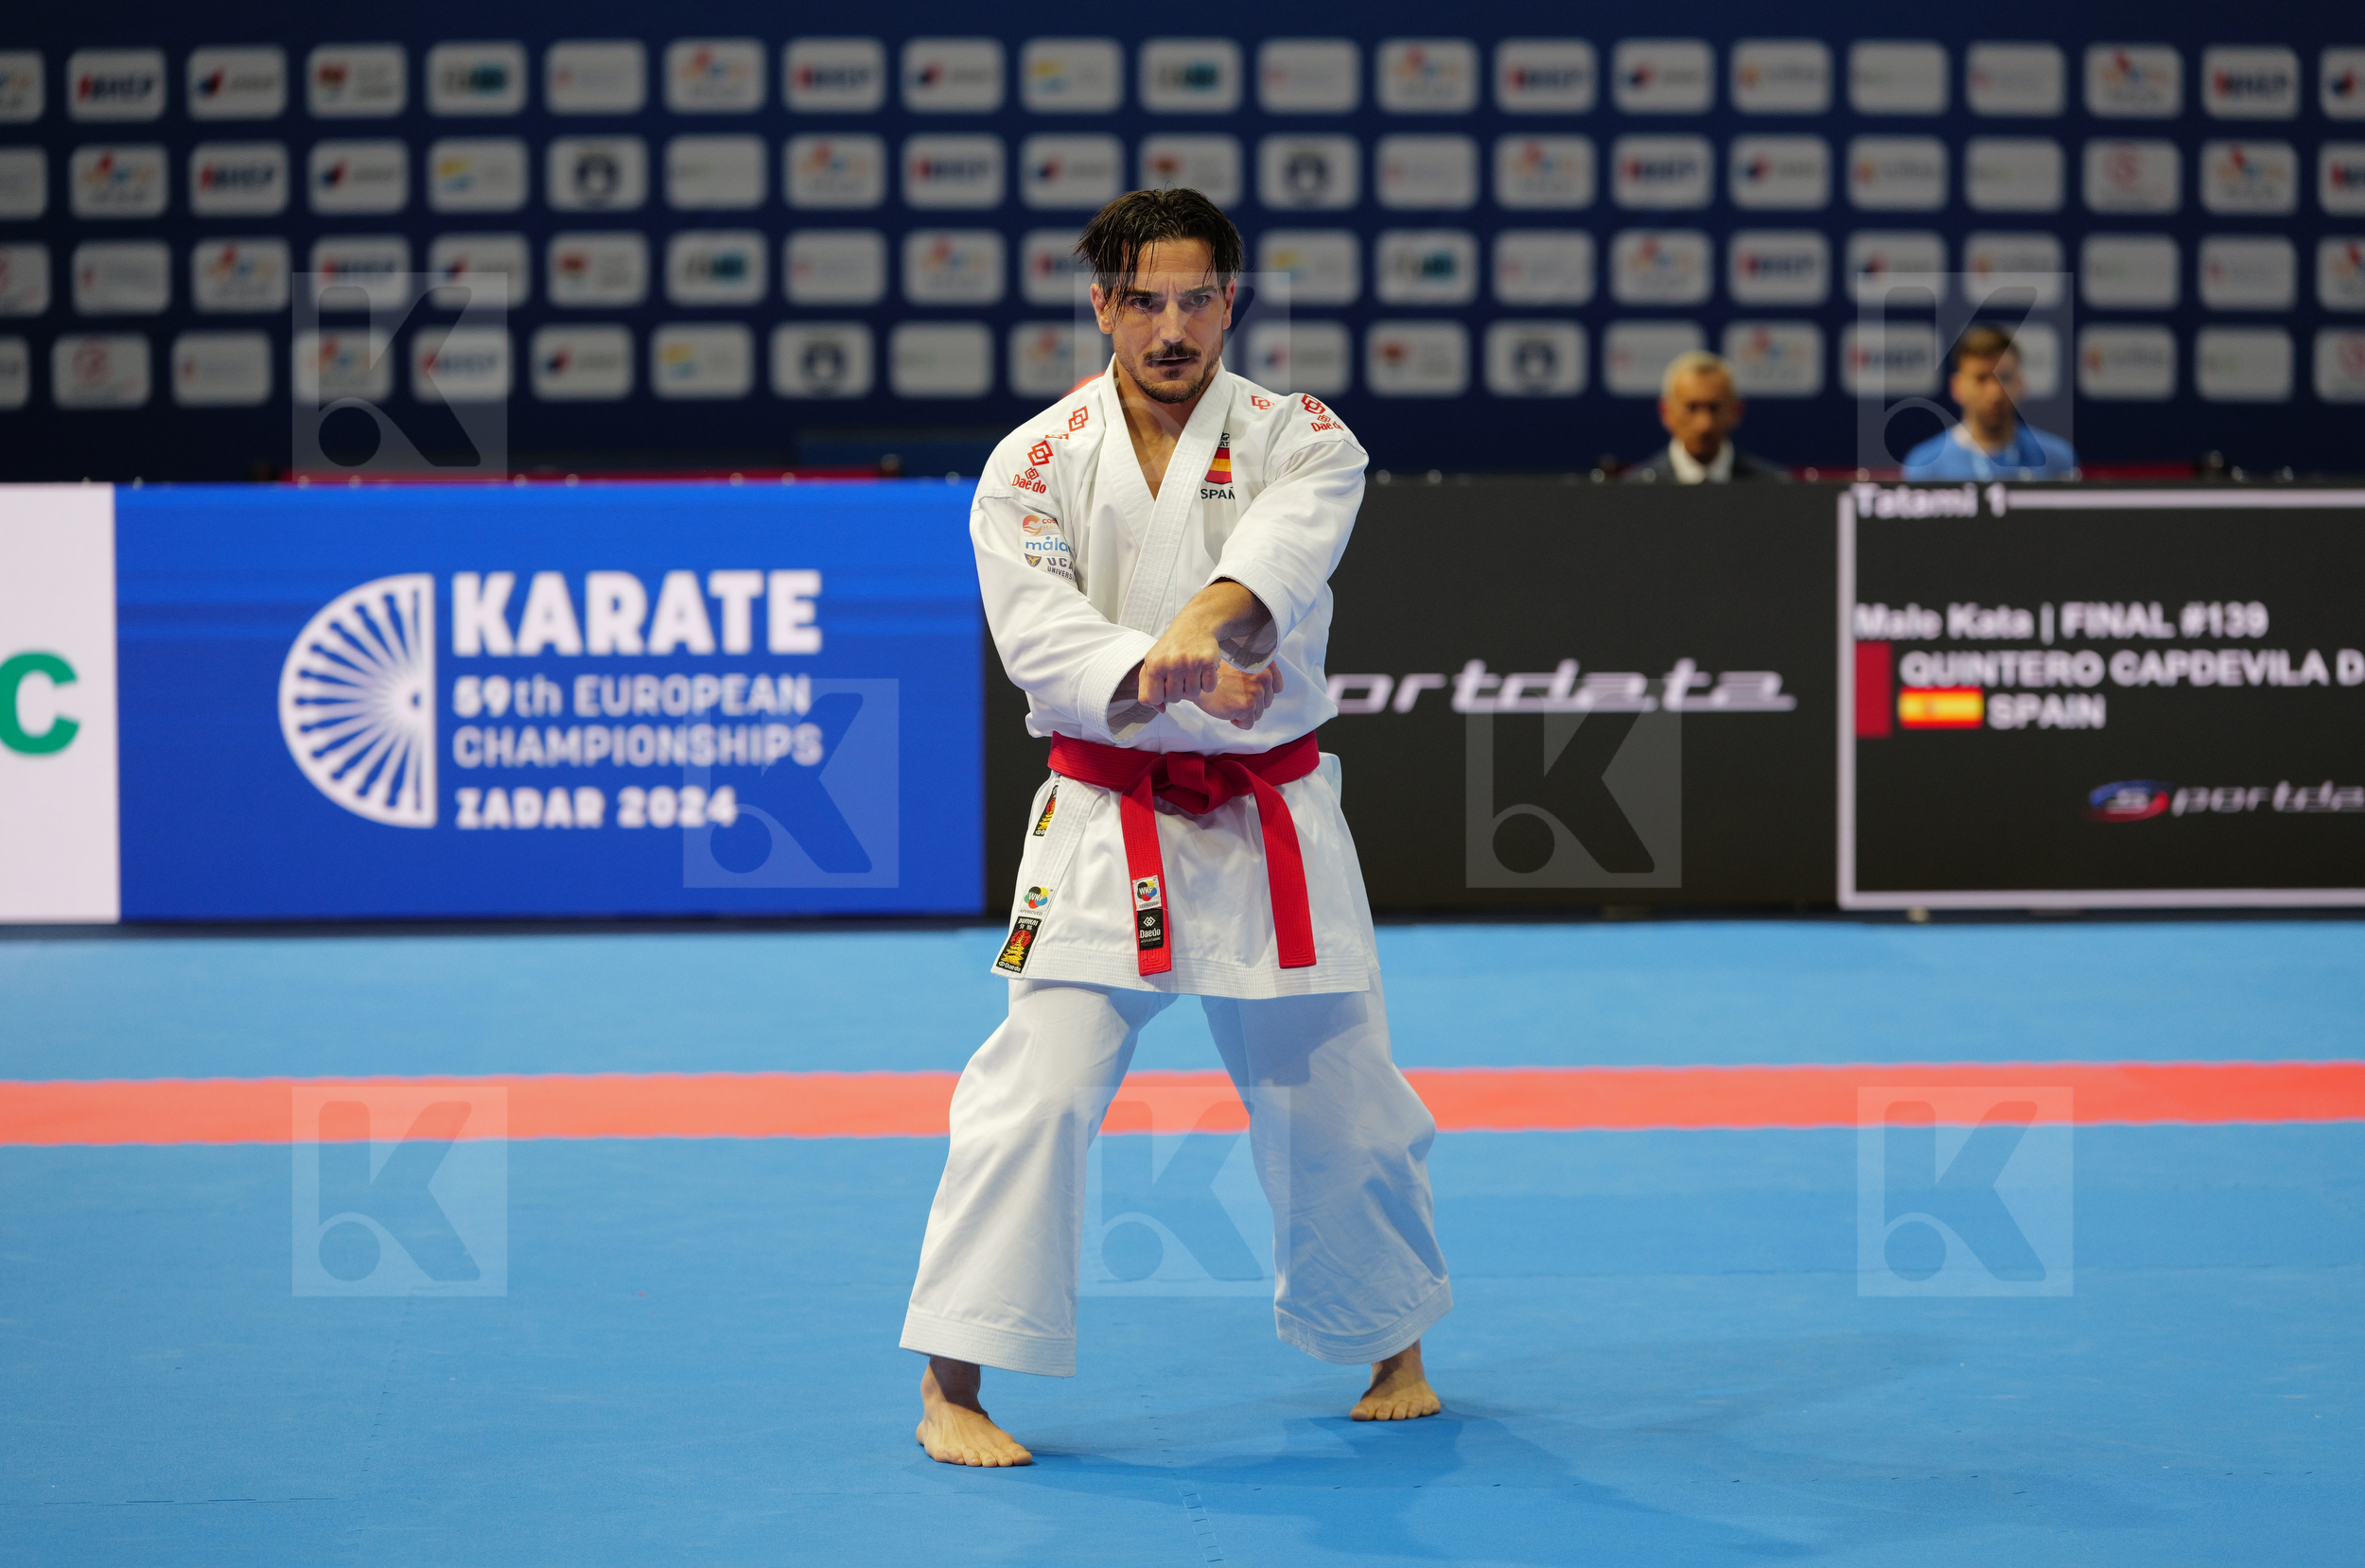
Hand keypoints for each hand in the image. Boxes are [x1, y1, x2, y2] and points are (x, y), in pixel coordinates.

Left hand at [1136, 581, 1272, 707]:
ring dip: (1193, 688)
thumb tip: (1160, 710)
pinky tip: (1203, 671)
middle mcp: (1172, 663)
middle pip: (1174, 699)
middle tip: (1180, 677)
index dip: (1161, 696)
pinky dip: (1207, 683)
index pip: (1154, 699)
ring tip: (1191, 673)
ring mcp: (1191, 662)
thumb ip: (1148, 689)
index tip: (1165, 684)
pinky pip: (1209, 687)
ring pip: (1193, 695)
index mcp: (1154, 665)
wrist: (1193, 625)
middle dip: (1178, 692)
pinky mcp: (1208, 661)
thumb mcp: (1151, 664)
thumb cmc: (1170, 648)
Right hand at [1187, 661, 1284, 729]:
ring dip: (1244, 712)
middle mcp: (1264, 677)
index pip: (1277, 687)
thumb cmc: (1217, 673)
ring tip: (1229, 699)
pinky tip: (1227, 709)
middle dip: (1252, 702)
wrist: (1197, 680)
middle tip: (1233, 693)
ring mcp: (1256, 692)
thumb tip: (1271, 688)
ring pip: (1258, 713)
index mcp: (1265, 665)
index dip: (1263, 693)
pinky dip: (1238, 721)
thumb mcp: (1242, 664)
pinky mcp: (1247, 706)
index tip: (1249, 691)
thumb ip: (1259, 671)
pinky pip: (1248, 724)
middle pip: (1267, 702)